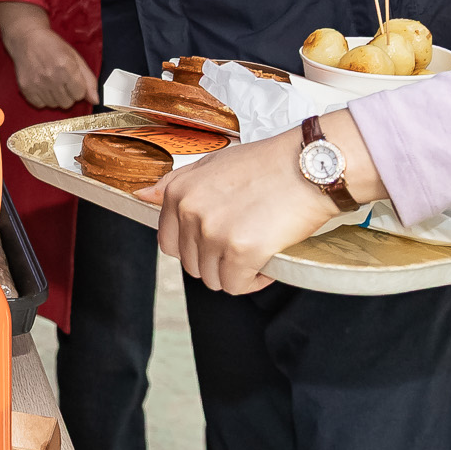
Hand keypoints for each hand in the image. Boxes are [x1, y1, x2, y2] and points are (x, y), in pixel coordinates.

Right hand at [0, 3, 98, 109]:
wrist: (27, 38)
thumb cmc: (53, 46)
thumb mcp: (75, 57)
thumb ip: (88, 79)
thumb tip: (95, 100)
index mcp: (66, 66)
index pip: (79, 94)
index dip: (78, 88)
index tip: (73, 80)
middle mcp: (51, 76)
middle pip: (67, 103)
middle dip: (68, 94)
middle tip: (62, 81)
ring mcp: (37, 83)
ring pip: (54, 105)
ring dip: (55, 97)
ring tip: (51, 82)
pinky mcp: (26, 87)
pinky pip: (40, 105)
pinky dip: (43, 99)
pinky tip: (42, 86)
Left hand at [152, 126, 345, 294]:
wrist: (309, 165)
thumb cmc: (266, 164)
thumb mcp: (212, 164)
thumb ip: (176, 183)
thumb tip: (141, 196)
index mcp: (179, 192)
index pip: (168, 243)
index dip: (194, 248)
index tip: (218, 241)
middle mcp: (190, 212)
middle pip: (192, 264)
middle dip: (217, 261)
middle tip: (245, 243)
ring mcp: (214, 232)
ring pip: (213, 278)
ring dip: (236, 272)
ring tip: (258, 249)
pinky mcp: (241, 250)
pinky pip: (236, 285)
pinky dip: (254, 280)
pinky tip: (268, 261)